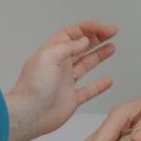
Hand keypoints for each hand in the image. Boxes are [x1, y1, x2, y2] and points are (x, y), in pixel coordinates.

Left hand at [8, 20, 116, 140]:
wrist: (29, 114)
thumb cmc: (33, 86)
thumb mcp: (49, 57)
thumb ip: (68, 47)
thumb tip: (84, 40)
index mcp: (52, 53)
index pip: (71, 34)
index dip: (86, 28)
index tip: (101, 25)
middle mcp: (59, 66)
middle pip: (81, 47)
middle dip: (97, 38)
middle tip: (112, 31)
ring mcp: (66, 82)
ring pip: (86, 65)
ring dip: (99, 55)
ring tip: (112, 47)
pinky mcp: (71, 99)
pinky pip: (89, 90)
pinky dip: (99, 86)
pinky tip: (108, 81)